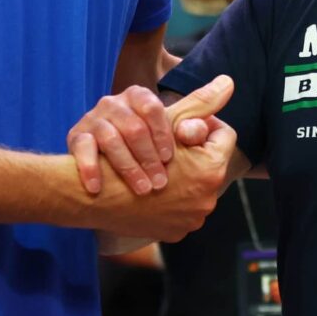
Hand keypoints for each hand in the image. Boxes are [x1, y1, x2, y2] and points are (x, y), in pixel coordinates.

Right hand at [83, 81, 238, 241]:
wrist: (87, 196)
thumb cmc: (125, 147)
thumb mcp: (166, 120)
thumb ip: (199, 103)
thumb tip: (229, 82)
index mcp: (211, 169)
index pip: (224, 136)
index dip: (203, 126)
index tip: (183, 126)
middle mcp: (207, 198)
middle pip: (208, 165)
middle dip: (190, 155)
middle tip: (166, 152)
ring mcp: (189, 219)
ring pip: (189, 190)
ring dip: (174, 180)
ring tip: (153, 176)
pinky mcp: (171, 233)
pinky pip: (173, 214)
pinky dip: (162, 203)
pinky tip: (146, 194)